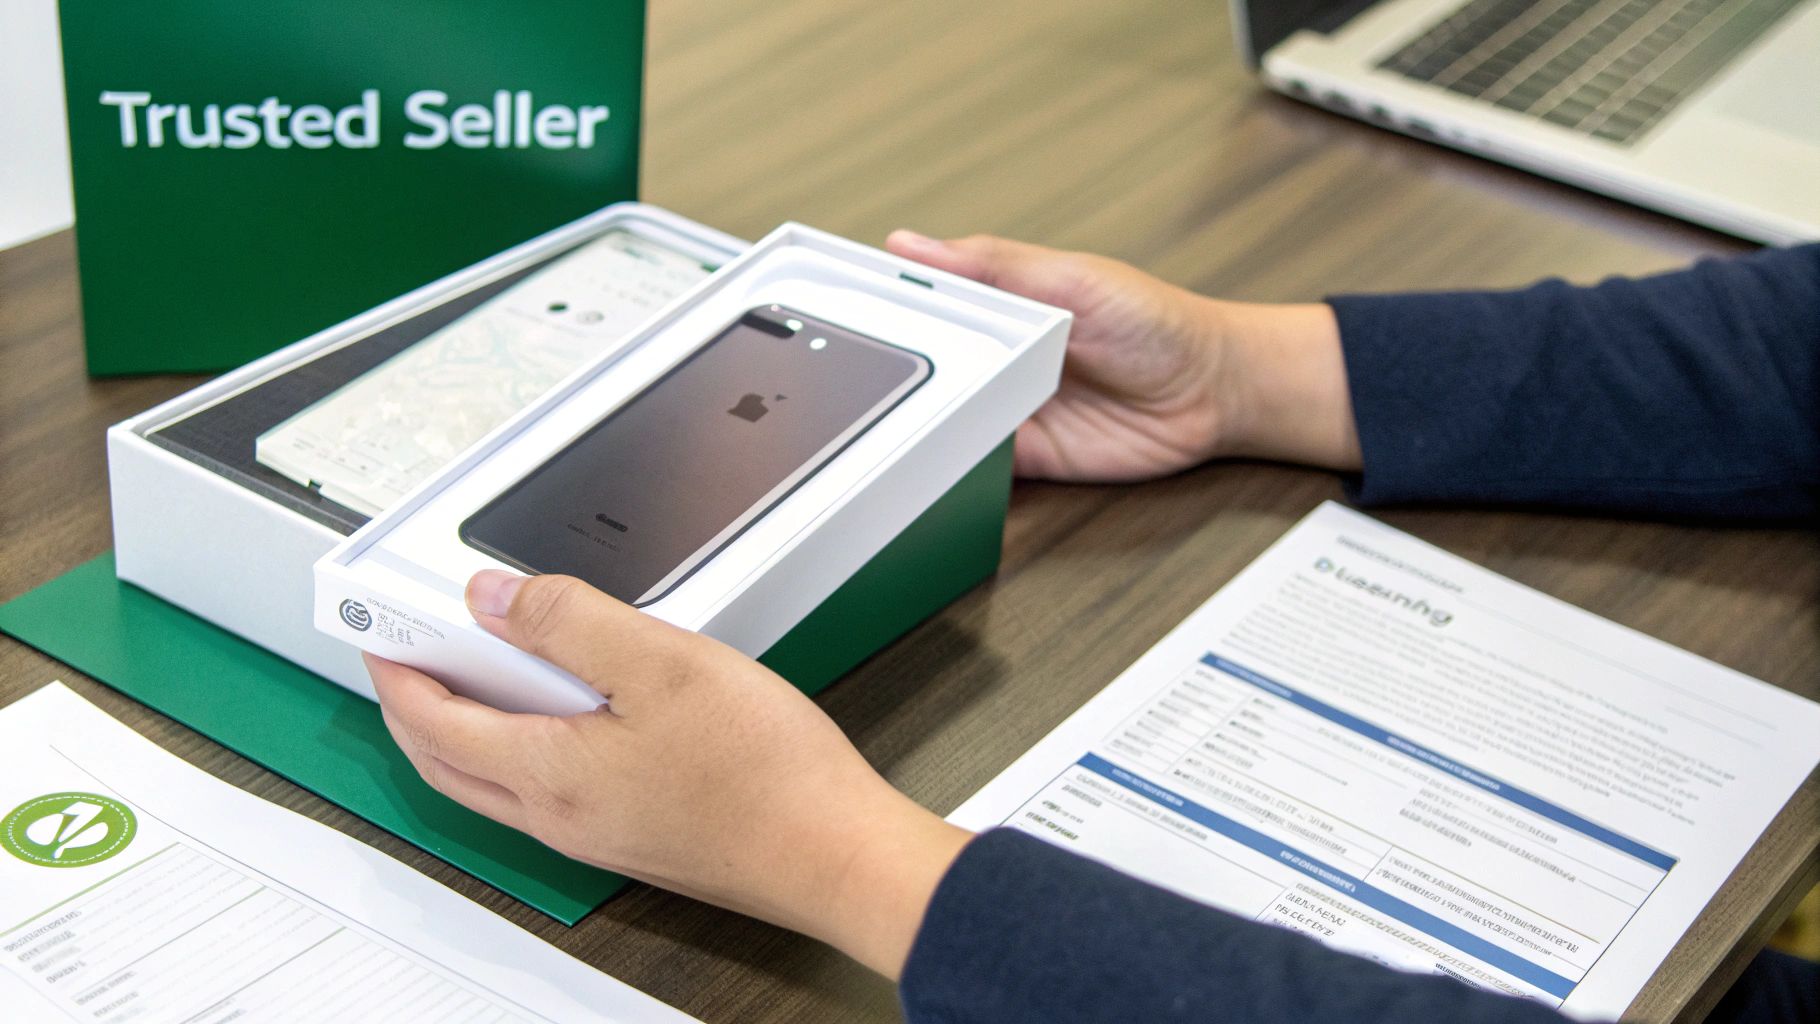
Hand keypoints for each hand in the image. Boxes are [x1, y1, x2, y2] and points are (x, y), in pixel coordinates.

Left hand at [367, 570, 970, 978]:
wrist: (833, 853)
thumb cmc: (766, 775)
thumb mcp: (661, 662)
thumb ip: (569, 621)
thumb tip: (495, 598)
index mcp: (549, 772)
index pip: (433, 721)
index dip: (397, 670)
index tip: (379, 633)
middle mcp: (561, 815)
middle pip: (450, 763)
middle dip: (415, 707)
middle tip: (411, 655)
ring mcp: (597, 833)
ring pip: (496, 781)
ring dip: (468, 729)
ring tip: (486, 670)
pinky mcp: (635, 836)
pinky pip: (547, 791)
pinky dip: (525, 747)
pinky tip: (574, 711)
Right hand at [886, 231, 1361, 478]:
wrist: (1213, 394)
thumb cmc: (1157, 322)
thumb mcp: (1073, 279)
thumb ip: (995, 265)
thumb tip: (914, 244)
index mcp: (997, 302)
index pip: (920, 302)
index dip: (876, 308)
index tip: (825, 312)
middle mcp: (993, 356)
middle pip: (919, 366)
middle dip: (885, 374)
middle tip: (842, 381)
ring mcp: (1004, 408)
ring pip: (936, 418)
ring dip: (913, 424)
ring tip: (871, 427)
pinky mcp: (1023, 459)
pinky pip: (970, 466)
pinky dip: (947, 468)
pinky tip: (925, 464)